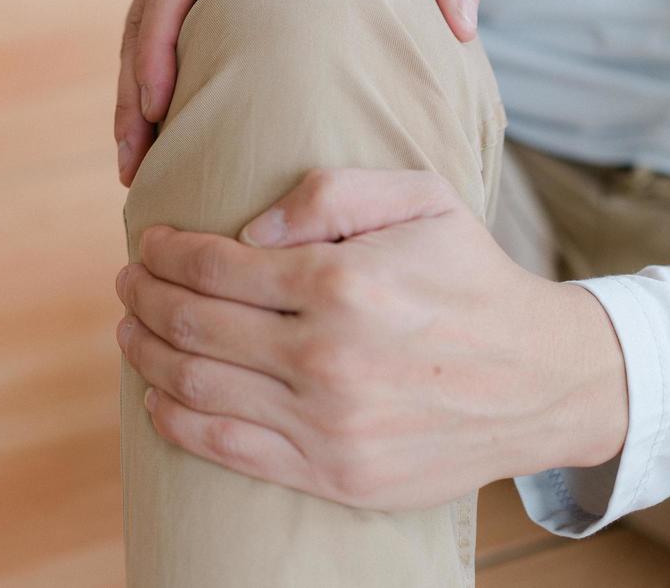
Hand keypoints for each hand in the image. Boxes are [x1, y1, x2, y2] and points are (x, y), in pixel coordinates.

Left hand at [114, 168, 628, 509]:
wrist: (542, 379)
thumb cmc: (470, 276)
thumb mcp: (420, 197)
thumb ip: (329, 194)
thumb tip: (247, 232)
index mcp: (343, 284)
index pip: (213, 266)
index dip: (164, 253)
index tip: (147, 244)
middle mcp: (327, 358)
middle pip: (191, 326)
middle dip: (143, 299)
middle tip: (127, 283)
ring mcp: (328, 425)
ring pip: (195, 388)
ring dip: (146, 355)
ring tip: (131, 331)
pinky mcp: (335, 475)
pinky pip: (225, 450)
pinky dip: (174, 420)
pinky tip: (156, 396)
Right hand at [115, 0, 486, 185]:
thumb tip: (462, 24)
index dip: (162, 42)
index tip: (161, 109)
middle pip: (148, 2)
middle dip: (135, 86)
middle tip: (137, 164)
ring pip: (138, 8)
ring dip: (129, 84)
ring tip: (133, 160)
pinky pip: (146, 4)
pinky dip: (140, 61)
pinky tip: (146, 120)